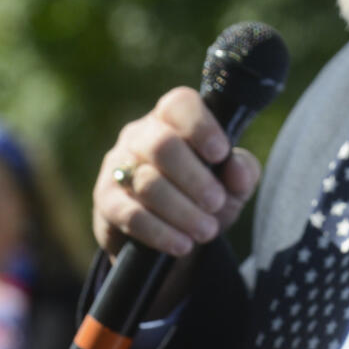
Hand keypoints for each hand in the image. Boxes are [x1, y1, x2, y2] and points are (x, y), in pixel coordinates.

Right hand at [92, 86, 261, 259]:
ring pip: (147, 182)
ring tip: (207, 231)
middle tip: (216, 202)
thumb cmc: (204, 196)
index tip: (220, 153)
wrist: (170, 240)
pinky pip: (129, 214)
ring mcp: (118, 165)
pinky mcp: (106, 200)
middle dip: (195, 178)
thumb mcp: (233, 185)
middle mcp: (141, 135)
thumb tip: (237, 169)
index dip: (201, 126)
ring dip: (182, 210)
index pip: (179, 104)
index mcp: (172, 120)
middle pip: (162, 145)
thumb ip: (243, 172)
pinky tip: (182, 244)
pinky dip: (160, 232)